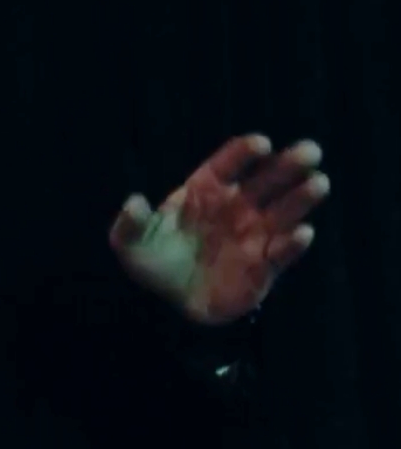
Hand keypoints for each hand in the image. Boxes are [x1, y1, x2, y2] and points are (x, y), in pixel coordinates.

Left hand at [108, 134, 328, 324]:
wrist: (168, 304)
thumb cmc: (151, 261)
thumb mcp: (130, 242)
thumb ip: (130, 222)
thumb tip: (134, 202)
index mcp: (204, 190)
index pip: (228, 164)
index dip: (244, 152)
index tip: (262, 144)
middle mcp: (234, 207)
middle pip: (266, 181)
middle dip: (288, 164)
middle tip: (311, 150)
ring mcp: (251, 235)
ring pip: (283, 212)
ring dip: (301, 198)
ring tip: (319, 182)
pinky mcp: (263, 267)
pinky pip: (282, 253)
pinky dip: (293, 244)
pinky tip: (302, 233)